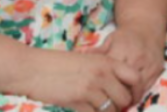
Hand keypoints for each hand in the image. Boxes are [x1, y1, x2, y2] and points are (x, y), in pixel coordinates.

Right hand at [10, 46, 134, 111]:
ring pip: (111, 110)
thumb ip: (101, 70)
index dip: (135, 90)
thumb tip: (114, 85)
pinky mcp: (78, 102)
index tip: (130, 97)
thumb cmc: (56, 63)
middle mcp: (102, 74)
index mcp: (105, 61)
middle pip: (125, 98)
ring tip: (97, 110)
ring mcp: (90, 89)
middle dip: (120, 106)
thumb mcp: (85, 59)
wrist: (32, 68)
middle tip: (110, 108)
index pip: (134, 77)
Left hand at [98, 21, 164, 105]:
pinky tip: (130, 97)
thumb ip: (97, 51)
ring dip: (128, 97)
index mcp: (122, 49)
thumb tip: (79, 56)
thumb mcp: (110, 40)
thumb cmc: (126, 35)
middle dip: (116, 94)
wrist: (147, 26)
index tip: (98, 92)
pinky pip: (148, 87)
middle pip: (125, 83)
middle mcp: (137, 57)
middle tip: (108, 103)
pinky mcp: (157, 69)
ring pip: (138, 88)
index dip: (104, 84)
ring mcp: (149, 64)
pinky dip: (138, 94)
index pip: (111, 73)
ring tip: (118, 103)